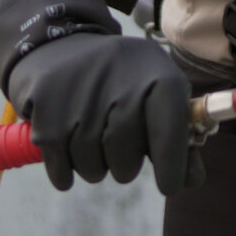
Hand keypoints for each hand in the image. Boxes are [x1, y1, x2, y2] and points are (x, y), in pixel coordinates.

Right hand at [5, 31, 201, 193]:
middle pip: (126, 155)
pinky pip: (60, 164)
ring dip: (94, 168)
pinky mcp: (45, 105)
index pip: (170, 128)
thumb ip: (177, 137)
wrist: (61, 48)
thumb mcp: (156, 94)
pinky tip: (69, 153)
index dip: (172, 164)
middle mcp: (120, 81)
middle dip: (125, 167)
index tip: (169, 186)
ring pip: (91, 165)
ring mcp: (79, 93)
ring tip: (95, 143)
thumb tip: (191, 181)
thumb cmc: (122, 82)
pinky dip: (65, 172)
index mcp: (158, 76)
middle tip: (122, 158)